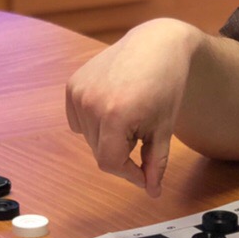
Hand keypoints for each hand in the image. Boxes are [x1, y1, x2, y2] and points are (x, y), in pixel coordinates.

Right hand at [65, 19, 201, 195]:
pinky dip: (93, 122)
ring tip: (130, 114)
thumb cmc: (166, 85)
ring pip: (88, 138)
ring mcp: (78, 92)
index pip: (110, 163)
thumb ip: (156, 163)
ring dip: (108, 137)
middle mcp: (90, 103)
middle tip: (142, 134)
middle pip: (99, 151)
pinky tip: (113, 105)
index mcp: (115, 115)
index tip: (145, 174)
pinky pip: (78, 120)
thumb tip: (151, 192)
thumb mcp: (165, 128)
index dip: (129, 174)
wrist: (157, 45)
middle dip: (121, 152)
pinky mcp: (72, 84)